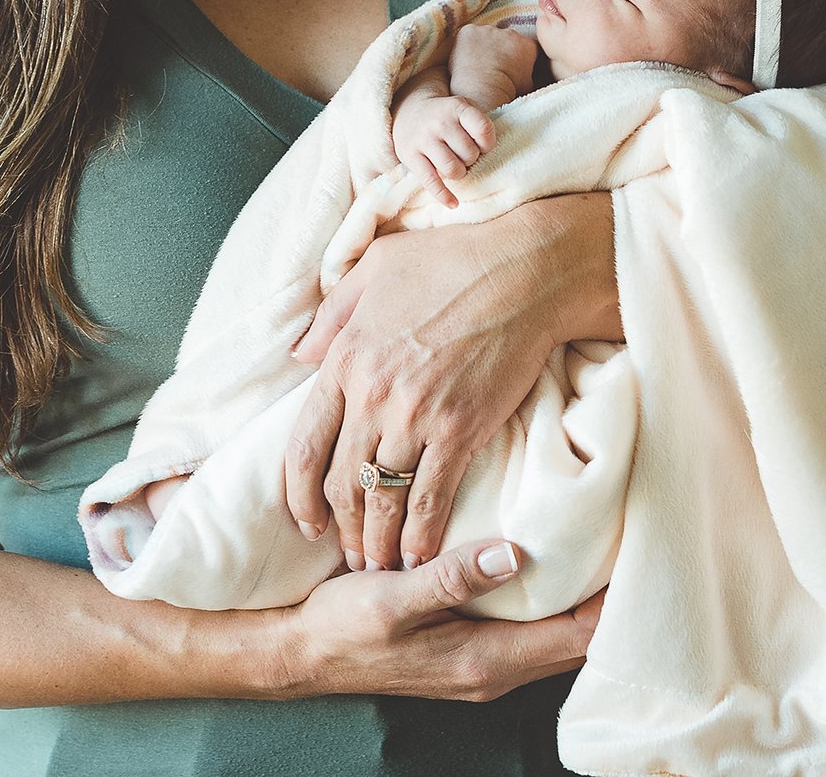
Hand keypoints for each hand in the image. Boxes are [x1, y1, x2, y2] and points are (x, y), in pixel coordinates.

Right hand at [264, 536, 600, 700]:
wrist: (301, 655)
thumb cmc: (343, 627)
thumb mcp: (393, 597)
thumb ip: (453, 578)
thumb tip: (514, 553)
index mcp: (483, 660)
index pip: (575, 637)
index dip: (611, 601)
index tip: (637, 553)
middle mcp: (492, 672)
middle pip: (575, 643)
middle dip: (607, 601)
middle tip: (631, 542)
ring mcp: (480, 668)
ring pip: (554, 640)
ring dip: (581, 604)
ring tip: (602, 550)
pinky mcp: (467, 655)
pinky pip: (529, 635)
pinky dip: (550, 607)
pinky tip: (550, 570)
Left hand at [283, 193, 618, 573]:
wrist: (526, 270)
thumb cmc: (452, 259)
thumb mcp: (375, 267)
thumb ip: (332, 313)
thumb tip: (301, 354)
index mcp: (345, 359)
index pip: (305, 444)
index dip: (299, 493)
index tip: (306, 521)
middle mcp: (373, 396)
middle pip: (343, 482)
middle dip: (340, 527)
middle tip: (345, 554)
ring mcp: (417, 417)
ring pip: (384, 499)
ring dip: (377, 541)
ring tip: (377, 565)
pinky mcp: (462, 431)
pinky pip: (432, 498)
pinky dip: (421, 536)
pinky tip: (417, 559)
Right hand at [392, 93, 494, 207]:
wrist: (409, 110)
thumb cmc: (446, 115)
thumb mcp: (464, 107)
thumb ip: (479, 124)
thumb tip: (488, 155)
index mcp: (457, 107)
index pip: (483, 128)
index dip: (488, 143)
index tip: (483, 146)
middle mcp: (440, 122)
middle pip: (468, 153)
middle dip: (471, 159)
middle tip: (465, 155)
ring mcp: (424, 139)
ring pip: (452, 169)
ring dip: (460, 173)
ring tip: (456, 167)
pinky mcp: (410, 156)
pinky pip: (430, 181)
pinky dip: (443, 195)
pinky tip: (453, 203)